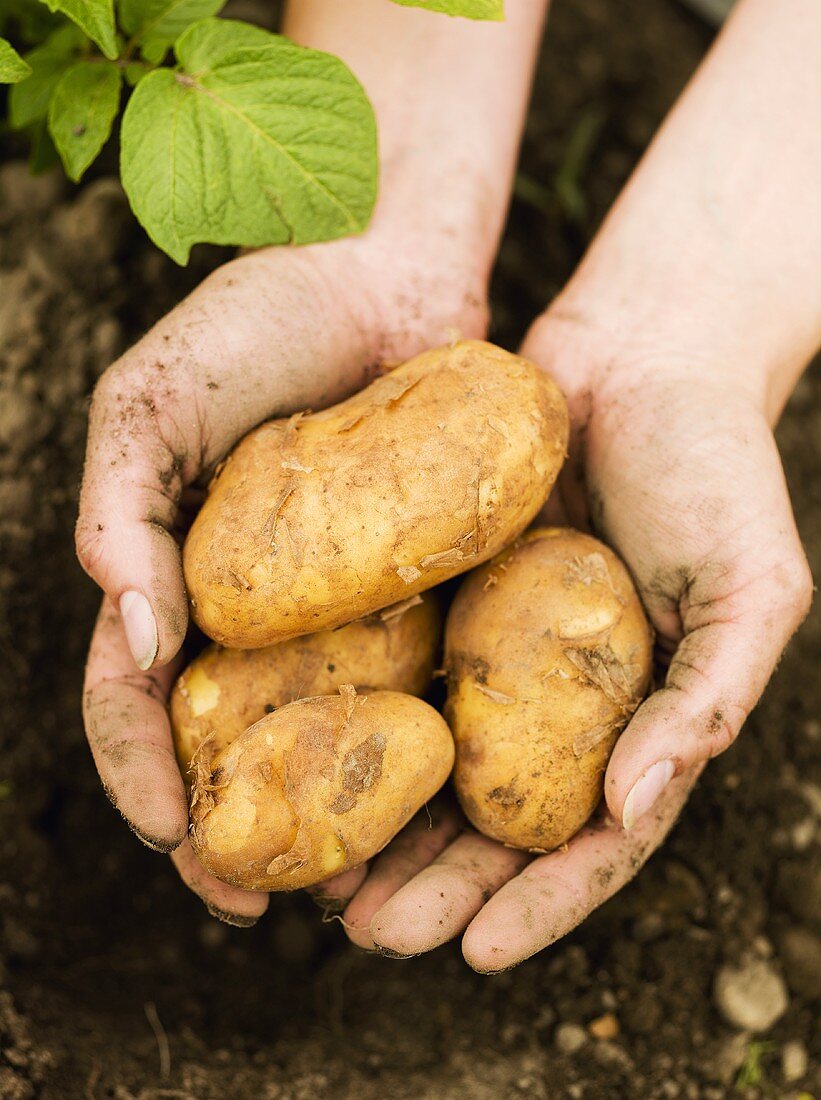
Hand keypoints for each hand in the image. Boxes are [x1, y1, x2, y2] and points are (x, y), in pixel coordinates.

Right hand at [77, 237, 486, 923]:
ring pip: (325, 730)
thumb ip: (118, 513)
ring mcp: (341, 597)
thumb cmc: (259, 317)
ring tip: (348, 885)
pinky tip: (435, 792)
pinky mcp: (422, 577)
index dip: (140, 772)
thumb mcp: (150, 402)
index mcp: (174, 574)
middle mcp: (255, 603)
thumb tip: (132, 644)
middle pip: (231, 741)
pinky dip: (413, 737)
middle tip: (256, 900)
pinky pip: (417, 670)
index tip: (173, 836)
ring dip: (325, 814)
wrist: (387, 259)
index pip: (133, 698)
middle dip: (234, 825)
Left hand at [340, 310, 810, 967]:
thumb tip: (634, 807)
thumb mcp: (750, 585)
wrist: (644, 347)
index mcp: (631, 717)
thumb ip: (708, 700)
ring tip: (316, 877)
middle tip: (367, 932)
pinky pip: (387, 657)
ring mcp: (489, 645)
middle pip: (488, 817)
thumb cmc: (716, 465)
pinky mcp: (436, 586)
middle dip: (433, 884)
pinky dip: (349, 714)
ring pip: (425, 756)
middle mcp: (552, 697)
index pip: (588, 838)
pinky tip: (300, 752)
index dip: (538, 902)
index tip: (476, 953)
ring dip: (376, 825)